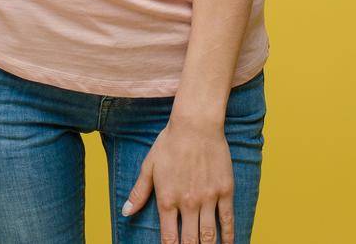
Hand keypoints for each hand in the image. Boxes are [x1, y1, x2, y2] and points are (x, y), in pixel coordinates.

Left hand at [121, 119, 235, 243]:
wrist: (196, 124)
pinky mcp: (225, 191)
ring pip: (210, 235)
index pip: (169, 237)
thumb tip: (125, 212)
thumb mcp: (149, 166)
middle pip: (190, 241)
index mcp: (167, 199)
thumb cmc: (169, 143)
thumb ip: (139, 192)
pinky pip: (228, 219)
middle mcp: (188, 203)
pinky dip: (229, 236)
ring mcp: (208, 198)